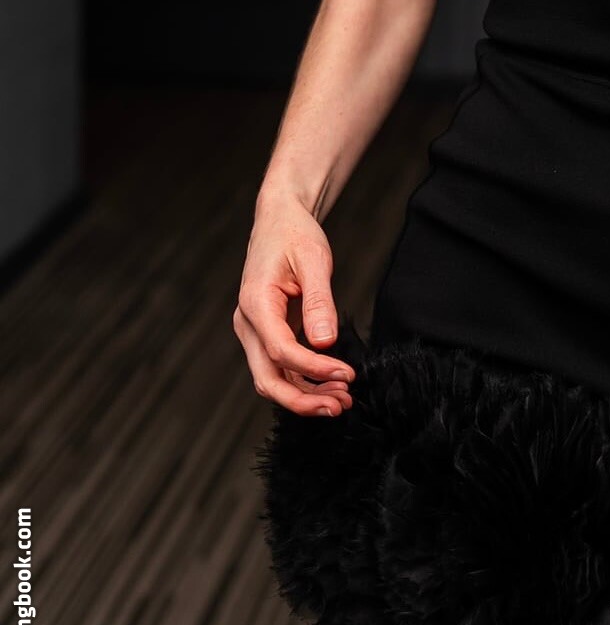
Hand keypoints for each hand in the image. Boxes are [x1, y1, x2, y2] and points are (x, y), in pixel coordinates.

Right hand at [233, 195, 356, 416]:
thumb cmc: (295, 234)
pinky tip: (330, 384)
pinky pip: (280, 367)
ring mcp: (254, 331)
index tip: (347, 374)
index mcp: (255, 303)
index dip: (314, 368)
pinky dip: (303, 381)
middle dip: (303, 399)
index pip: (281, 350)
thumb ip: (319, 301)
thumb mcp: (313, 259)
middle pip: (267, 378)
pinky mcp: (267, 334)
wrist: (280, 220)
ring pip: (272, 379)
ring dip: (305, 395)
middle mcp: (247, 323)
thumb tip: (325, 341)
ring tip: (342, 400)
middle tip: (342, 405)